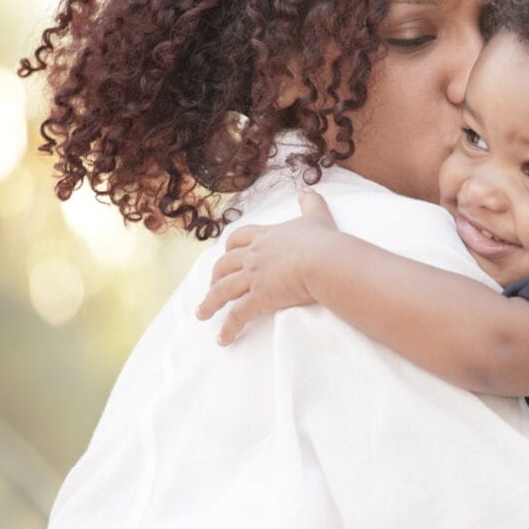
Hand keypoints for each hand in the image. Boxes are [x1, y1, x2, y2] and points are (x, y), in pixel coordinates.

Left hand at [196, 188, 337, 344]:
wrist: (326, 260)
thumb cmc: (323, 241)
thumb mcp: (316, 217)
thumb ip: (311, 203)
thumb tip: (308, 189)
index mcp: (266, 237)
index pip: (238, 239)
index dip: (230, 249)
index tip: (226, 256)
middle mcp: (254, 256)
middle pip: (224, 265)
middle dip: (215, 277)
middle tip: (211, 288)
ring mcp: (254, 277)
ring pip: (222, 290)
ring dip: (210, 303)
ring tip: (202, 314)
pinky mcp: (259, 297)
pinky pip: (238, 315)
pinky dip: (229, 328)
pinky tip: (223, 339)